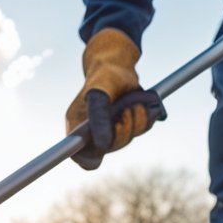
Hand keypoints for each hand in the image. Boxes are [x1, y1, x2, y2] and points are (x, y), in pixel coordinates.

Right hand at [65, 28, 160, 169]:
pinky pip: (140, 130)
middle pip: (109, 148)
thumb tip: (103, 145)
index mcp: (77, 126)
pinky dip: (145, 117)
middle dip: (123, 129)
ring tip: (136, 101)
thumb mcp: (99, 92)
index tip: (104, 145)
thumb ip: (98, 118)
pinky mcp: (126, 125)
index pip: (80, 156)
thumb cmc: (104, 75)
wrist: (119, 65)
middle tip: (127, 109)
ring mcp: (110, 129)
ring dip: (137, 119)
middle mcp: (92, 131)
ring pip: (127, 139)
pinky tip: (142, 103)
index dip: (91, 156)